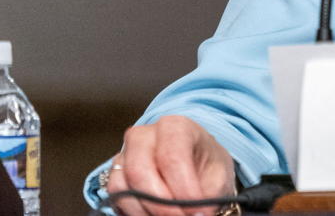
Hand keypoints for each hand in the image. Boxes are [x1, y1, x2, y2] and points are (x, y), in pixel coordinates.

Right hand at [106, 115, 236, 215]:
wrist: (197, 166)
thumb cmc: (207, 166)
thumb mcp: (219, 176)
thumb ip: (208, 195)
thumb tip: (197, 215)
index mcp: (175, 127)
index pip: (171, 156)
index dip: (183, 188)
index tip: (197, 211)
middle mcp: (144, 136)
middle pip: (139, 171)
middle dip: (160, 204)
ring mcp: (125, 155)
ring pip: (122, 187)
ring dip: (145, 211)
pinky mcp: (116, 176)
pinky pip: (116, 198)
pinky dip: (133, 212)